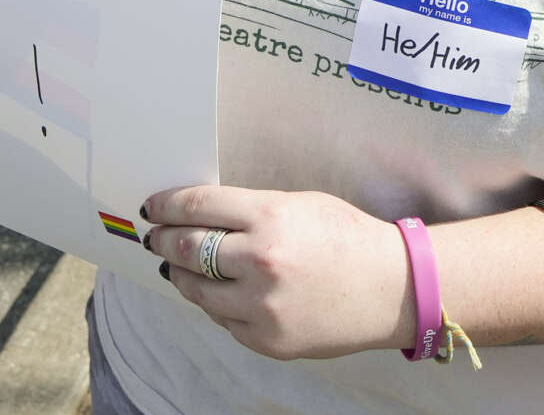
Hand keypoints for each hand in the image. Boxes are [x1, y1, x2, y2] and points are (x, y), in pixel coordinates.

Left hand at [142, 186, 412, 359]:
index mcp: (270, 217)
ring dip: (180, 275)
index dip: (167, 206)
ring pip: (197, 290)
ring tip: (176, 266)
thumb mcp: (300, 205)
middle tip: (156, 236)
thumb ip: (250, 210)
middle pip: (187, 248)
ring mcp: (260, 306)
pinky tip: (215, 291)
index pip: (198, 207)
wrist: (390, 288)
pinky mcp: (265, 339)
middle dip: (164, 240)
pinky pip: (222, 319)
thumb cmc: (347, 238)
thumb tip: (200, 216)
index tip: (153, 206)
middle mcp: (260, 261)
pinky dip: (215, 303)